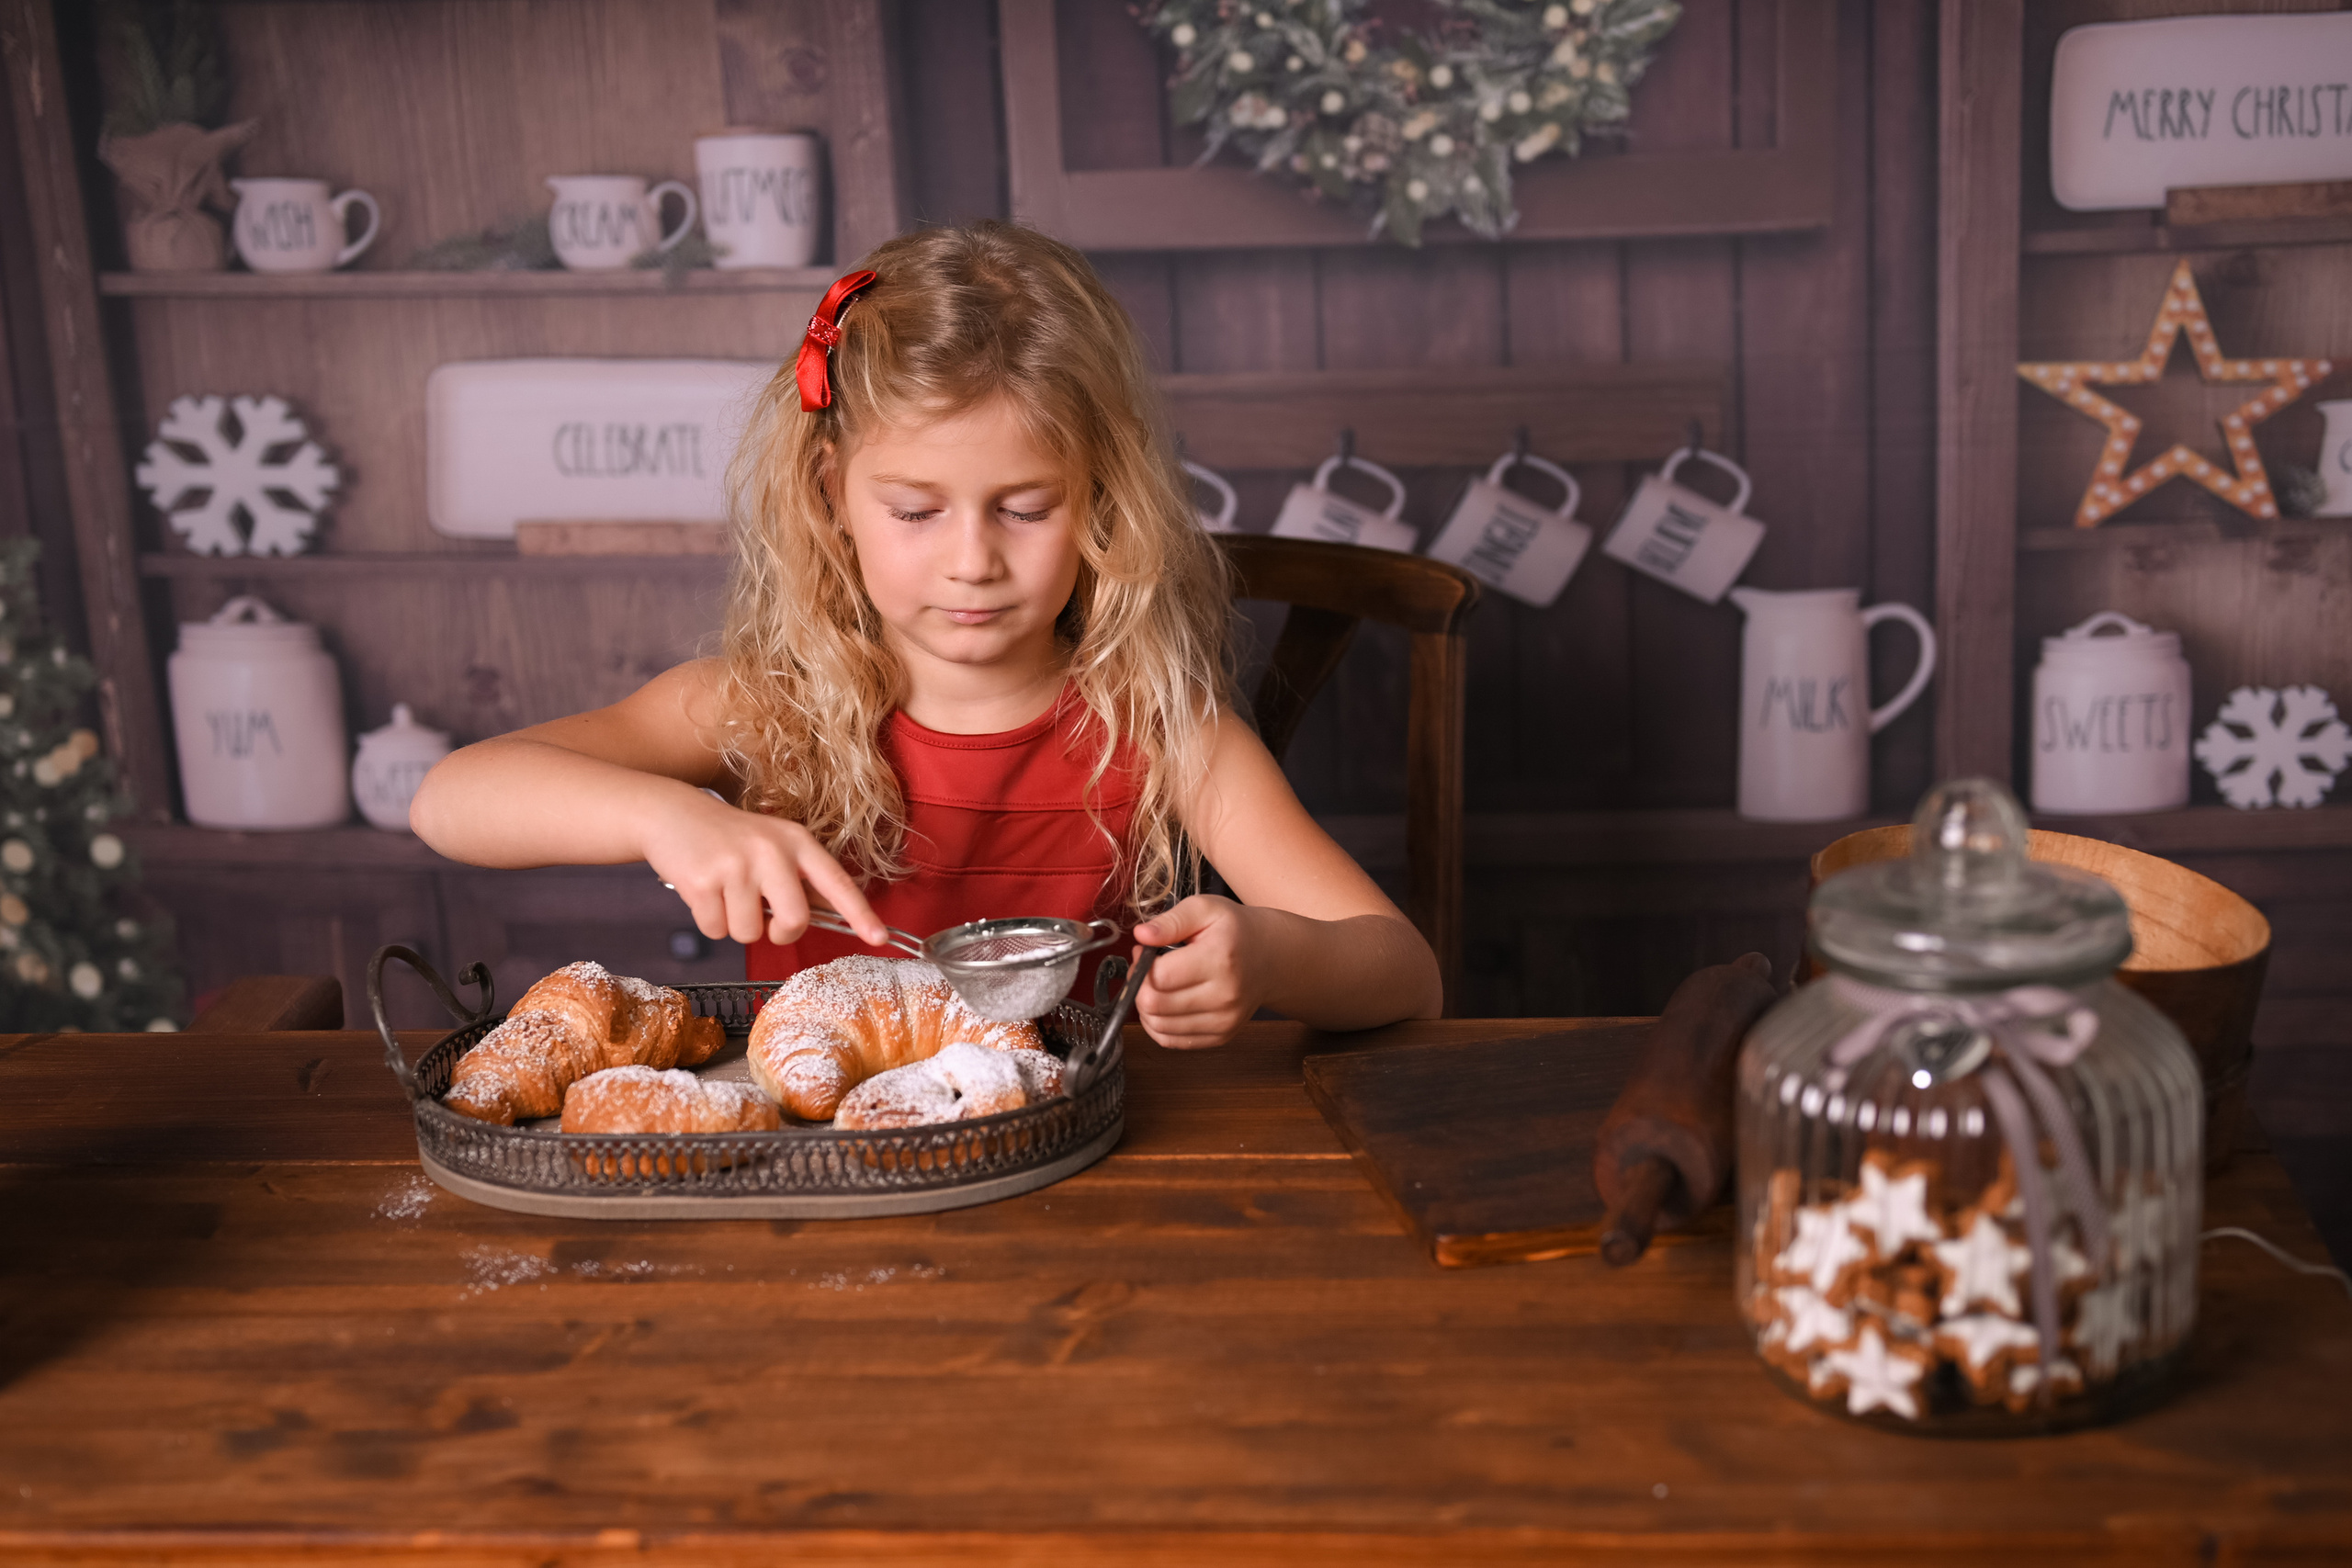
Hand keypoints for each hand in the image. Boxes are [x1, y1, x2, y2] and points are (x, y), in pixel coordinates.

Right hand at [641, 788, 885, 947]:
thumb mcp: (772, 843)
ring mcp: (736, 866)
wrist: (672, 814)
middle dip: (779, 932)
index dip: (860, 913)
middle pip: (794, 921)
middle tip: (764, 916)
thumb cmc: (729, 838)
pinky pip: (716, 931)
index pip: (836, 882)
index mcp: (796, 841)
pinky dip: (709, 921)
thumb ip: (798, 877)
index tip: (879, 938)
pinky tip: (704, 892)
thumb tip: (826, 916)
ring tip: (725, 891)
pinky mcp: (703, 882)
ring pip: (750, 933)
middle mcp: (771, 851)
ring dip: (736, 924)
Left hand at [1130, 895, 1269, 1049]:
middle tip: (1148, 970)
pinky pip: (1171, 1041)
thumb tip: (1142, 935)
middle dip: (1140, 986)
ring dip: (1146, 1007)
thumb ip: (1170, 921)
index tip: (1146, 953)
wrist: (1270, 958)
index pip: (1159, 977)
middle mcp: (1225, 995)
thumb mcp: (1205, 909)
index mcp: (1220, 959)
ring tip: (1158, 985)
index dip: (1142, 964)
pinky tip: (1165, 1004)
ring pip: (1159, 1027)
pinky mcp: (1221, 1037)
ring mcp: (1225, 1020)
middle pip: (1155, 1005)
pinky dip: (1158, 1024)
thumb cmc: (1235, 931)